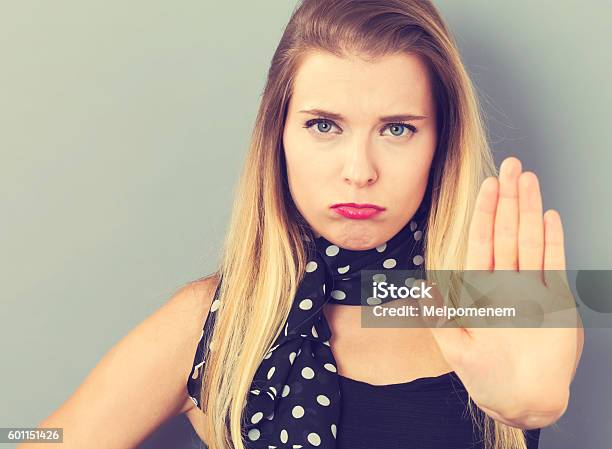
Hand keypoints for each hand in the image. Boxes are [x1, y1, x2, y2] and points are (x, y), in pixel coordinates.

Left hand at [423, 156, 582, 428]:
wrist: (519, 400)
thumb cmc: (485, 376)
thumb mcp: (455, 347)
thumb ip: (440, 317)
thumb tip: (421, 288)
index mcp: (481, 288)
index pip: (482, 242)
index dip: (485, 213)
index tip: (488, 186)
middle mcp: (506, 282)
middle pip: (507, 232)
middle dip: (509, 199)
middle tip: (513, 166)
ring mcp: (531, 289)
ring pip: (530, 240)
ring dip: (530, 210)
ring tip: (529, 180)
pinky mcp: (555, 301)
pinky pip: (554, 264)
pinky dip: (553, 240)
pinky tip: (549, 217)